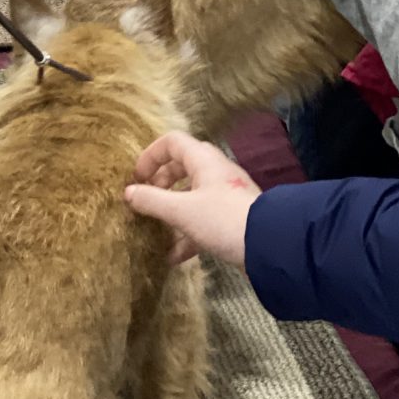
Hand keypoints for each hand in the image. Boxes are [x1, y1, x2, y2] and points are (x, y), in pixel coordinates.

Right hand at [124, 131, 258, 264]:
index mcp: (203, 160)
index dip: (150, 155)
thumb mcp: (181, 211)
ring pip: (192, 196)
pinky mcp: (233, 218)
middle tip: (146, 201)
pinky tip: (175, 256)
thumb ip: (152, 201)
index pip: (171, 142)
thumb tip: (128, 193)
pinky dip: (187, 233)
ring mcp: (226, 195)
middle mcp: (215, 172)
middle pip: (181, 167)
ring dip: (173, 212)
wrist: (270, 245)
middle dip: (160, 184)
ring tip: (157, 231)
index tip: (136, 178)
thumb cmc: (222, 220)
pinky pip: (204, 218)